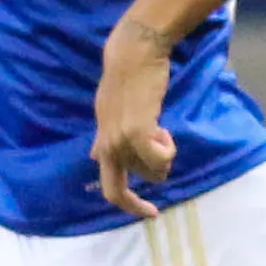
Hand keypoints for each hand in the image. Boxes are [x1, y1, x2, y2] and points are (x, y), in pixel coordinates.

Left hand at [92, 24, 177, 218]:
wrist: (134, 54)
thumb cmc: (127, 79)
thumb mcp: (107, 112)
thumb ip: (105, 137)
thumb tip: (97, 156)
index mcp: (102, 143)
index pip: (110, 189)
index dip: (131, 206)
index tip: (151, 212)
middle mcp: (109, 147)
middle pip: (138, 182)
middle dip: (156, 171)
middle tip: (166, 149)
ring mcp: (121, 141)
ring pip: (154, 171)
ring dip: (164, 154)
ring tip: (161, 128)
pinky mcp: (137, 132)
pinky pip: (161, 159)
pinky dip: (168, 148)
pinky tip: (164, 128)